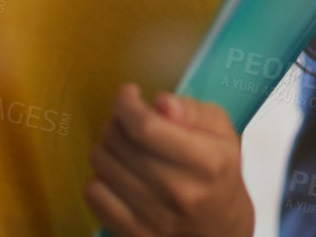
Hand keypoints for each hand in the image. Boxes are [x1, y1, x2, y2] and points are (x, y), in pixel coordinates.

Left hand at [85, 84, 253, 236]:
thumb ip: (193, 111)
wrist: (221, 229)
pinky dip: (100, 178)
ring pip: (103, 165)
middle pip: (119, 143)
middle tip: (128, 120)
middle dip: (117, 120)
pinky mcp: (134, 235)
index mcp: (205, 161)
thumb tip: (160, 102)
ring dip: (107, 146)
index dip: (127, 103)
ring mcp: (154, 219)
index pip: (146, 127)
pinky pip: (94, 196)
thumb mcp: (221, 131)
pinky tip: (117, 173)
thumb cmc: (219, 171)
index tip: (129, 93)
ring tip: (123, 145)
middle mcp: (179, 192)